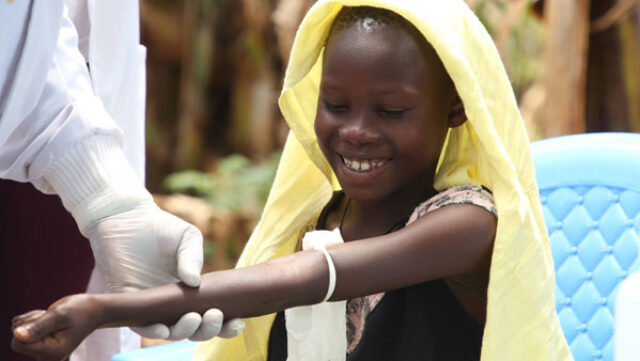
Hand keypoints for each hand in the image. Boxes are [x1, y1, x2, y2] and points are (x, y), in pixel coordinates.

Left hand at [11, 295, 101, 360]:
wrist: (93, 311)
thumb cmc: (80, 311)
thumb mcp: (60, 315)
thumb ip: (39, 326)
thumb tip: (16, 334)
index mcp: (52, 353)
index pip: (18, 343)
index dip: (28, 326)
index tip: (45, 318)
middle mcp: (46, 357)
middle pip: (17, 339)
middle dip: (30, 322)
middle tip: (50, 316)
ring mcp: (43, 352)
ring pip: (18, 333)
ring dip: (32, 320)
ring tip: (51, 317)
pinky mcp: (40, 344)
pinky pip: (21, 331)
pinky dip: (31, 320)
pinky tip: (47, 319)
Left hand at [87, 201, 243, 339]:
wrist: (128, 218)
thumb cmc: (161, 228)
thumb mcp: (187, 238)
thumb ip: (193, 258)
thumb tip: (195, 283)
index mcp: (194, 292)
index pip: (212, 316)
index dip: (226, 326)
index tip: (237, 322)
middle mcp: (175, 304)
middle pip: (195, 330)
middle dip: (207, 330)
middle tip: (213, 315)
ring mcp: (153, 306)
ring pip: (171, 332)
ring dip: (184, 331)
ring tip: (192, 319)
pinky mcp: (130, 303)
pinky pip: (141, 326)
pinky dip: (152, 330)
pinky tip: (162, 327)